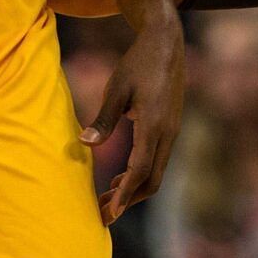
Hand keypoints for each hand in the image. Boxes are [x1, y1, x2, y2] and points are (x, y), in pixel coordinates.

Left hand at [80, 14, 185, 222]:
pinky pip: (158, 159)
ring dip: (133, 188)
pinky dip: (140, 173)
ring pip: (156, 171)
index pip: (139, 170)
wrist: (166, 43)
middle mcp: (167, 132)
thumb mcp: (116, 88)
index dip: (124, 195)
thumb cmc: (138, 63)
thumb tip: (85, 144)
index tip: (108, 214)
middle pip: (152, 179)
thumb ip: (104, 119)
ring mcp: (172, 130)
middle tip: (102, 213)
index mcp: (153, 124)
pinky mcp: (171, 126)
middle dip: (128, 200)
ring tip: (107, 197)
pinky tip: (120, 176)